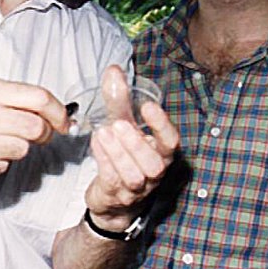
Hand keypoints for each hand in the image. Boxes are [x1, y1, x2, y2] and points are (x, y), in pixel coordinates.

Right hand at [0, 76, 70, 180]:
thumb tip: (41, 105)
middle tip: (39, 131)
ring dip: (19, 146)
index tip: (64, 119)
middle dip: (43, 132)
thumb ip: (5, 93)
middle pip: (35, 128)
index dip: (58, 111)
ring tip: (0, 138)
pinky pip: (0, 168)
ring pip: (20, 151)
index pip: (37, 99)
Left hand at [84, 66, 178, 230]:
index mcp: (161, 153)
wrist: (113, 197)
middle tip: (118, 124)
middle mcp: (154, 173)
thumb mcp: (124, 125)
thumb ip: (120, 100)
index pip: (171, 142)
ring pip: (133, 176)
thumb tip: (113, 70)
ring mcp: (136, 189)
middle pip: (154, 164)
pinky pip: (112, 181)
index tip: (149, 106)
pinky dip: (104, 161)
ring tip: (103, 133)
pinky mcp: (116, 196)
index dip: (162, 125)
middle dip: (136, 144)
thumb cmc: (125, 156)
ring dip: (118, 153)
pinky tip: (97, 144)